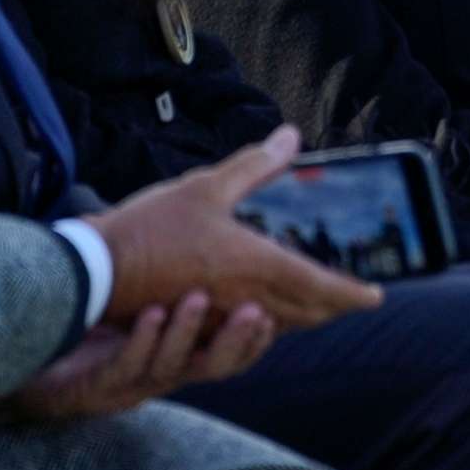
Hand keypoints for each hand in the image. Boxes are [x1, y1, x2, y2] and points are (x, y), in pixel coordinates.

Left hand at [0, 293, 275, 421]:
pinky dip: (142, 340)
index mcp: (180, 354)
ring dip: (186, 332)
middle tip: (257, 313)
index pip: (232, 352)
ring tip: (195, 298)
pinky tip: (150, 314)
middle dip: (237, 341)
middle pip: (214, 366)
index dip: (255, 338)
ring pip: (171, 366)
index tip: (274, 310)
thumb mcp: (143, 308)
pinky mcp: (98, 384)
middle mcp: (163, 372)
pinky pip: (126, 365)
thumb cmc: (91, 336)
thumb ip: (180, 282)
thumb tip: (216, 236)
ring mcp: (131, 379)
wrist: (29, 364)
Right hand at [89, 126, 382, 331]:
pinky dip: (265, 322)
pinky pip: (246, 333)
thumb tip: (292, 137)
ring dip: (301, 315)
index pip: (322, 288)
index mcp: (257, 265)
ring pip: (278, 326)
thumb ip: (254, 165)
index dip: (353, 294)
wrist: (93, 273)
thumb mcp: (205, 187)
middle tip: (350, 294)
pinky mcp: (198, 328)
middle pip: (307, 314)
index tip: (376, 296)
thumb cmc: (149, 227)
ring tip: (313, 298)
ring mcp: (222, 319)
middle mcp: (246, 299)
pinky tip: (260, 305)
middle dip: (333, 306)